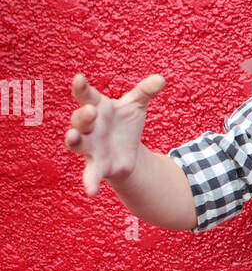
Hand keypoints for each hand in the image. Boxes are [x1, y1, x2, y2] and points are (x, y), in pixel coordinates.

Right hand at [64, 72, 166, 197]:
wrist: (126, 151)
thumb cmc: (125, 123)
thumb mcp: (136, 106)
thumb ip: (145, 91)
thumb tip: (161, 79)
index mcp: (97, 107)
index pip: (86, 95)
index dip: (81, 87)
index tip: (79, 78)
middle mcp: (89, 127)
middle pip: (80, 120)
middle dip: (83, 116)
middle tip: (90, 111)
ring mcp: (90, 147)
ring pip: (77, 143)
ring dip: (74, 140)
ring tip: (73, 137)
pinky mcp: (96, 167)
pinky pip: (90, 175)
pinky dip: (89, 183)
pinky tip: (92, 193)